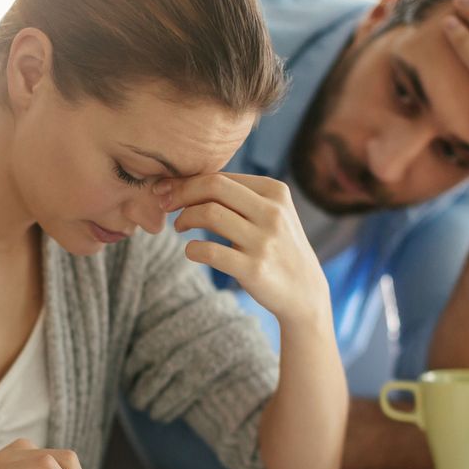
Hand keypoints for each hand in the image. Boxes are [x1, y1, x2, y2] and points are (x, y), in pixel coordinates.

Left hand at [157, 173, 329, 327]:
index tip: (166, 189)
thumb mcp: (269, 213)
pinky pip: (210, 251)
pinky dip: (192, 249)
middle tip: (164, 203)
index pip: (221, 176)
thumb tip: (185, 180)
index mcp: (275, 191)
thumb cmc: (276, 246)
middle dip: (181, 192)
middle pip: (213, 187)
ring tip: (179, 226)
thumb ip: (237, 195)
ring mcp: (265, 241)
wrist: (304, 292)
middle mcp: (273, 212)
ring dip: (184, 218)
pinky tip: (192, 251)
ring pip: (209, 214)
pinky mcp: (255, 269)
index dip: (186, 181)